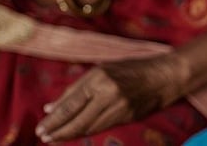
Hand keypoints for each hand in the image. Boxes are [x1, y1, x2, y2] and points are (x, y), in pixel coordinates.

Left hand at [35, 55, 183, 141]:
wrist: (165, 75)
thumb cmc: (132, 68)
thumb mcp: (102, 70)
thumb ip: (76, 88)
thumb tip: (51, 108)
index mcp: (98, 79)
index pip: (69, 105)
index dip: (53, 120)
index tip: (41, 128)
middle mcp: (108, 94)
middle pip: (76, 120)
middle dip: (58, 131)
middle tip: (45, 138)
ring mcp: (119, 107)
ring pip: (88, 127)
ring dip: (70, 134)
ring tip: (57, 139)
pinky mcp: (127, 117)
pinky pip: (101, 127)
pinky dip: (87, 131)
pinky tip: (78, 133)